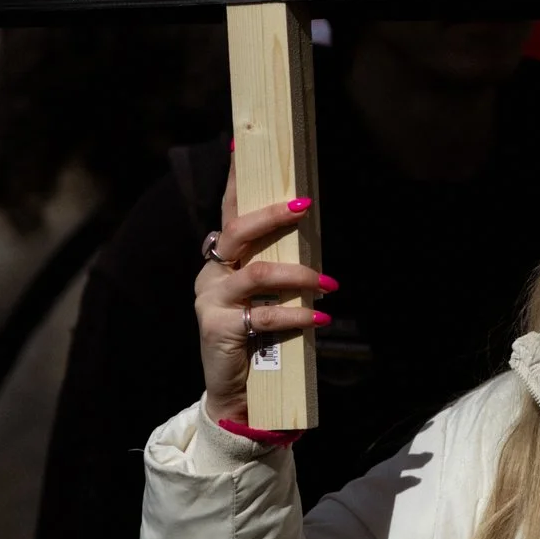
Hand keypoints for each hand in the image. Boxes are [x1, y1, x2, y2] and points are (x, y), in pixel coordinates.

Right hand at [193, 188, 331, 426]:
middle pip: (239, 231)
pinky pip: (264, 315)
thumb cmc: (259, 336)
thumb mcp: (268, 294)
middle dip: (274, 214)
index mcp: (222, 258)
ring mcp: (211, 300)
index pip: (230, 211)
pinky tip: (320, 318)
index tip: (240, 146)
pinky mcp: (218, 328)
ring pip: (257, 273)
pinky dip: (297, 315)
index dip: (236, 180)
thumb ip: (277, 263)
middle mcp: (211, 272)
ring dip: (299, 275)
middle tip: (306, 205)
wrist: (237, 392)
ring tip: (328, 283)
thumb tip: (308, 226)